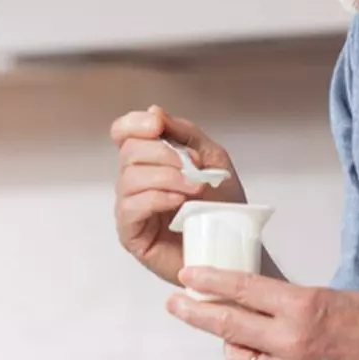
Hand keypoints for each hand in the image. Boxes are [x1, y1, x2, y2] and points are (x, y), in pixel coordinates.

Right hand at [111, 105, 245, 285]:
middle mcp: (135, 183)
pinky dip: (157, 198)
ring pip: (130, 178)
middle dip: (163, 154)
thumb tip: (154, 111)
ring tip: (195, 190)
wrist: (234, 248)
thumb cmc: (223, 207)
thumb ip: (185, 134)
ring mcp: (130, 208)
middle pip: (129, 152)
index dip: (134, 124)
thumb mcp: (212, 160)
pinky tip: (179, 204)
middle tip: (193, 168)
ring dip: (167, 178)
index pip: (124, 133)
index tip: (157, 125)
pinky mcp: (131, 234)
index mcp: (150, 162)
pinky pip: (131, 207)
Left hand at [167, 267, 358, 359]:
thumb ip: (286, 301)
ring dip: (226, 351)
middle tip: (175, 303)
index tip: (187, 275)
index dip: (209, 280)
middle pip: (228, 324)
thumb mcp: (326, 295)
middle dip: (195, 311)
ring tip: (231, 342)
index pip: (241, 288)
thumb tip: (247, 300)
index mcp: (301, 305)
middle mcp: (292, 340)